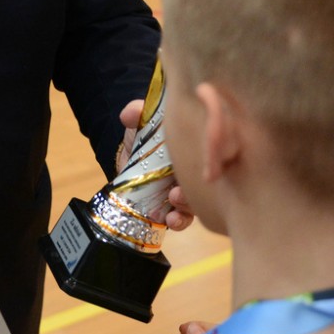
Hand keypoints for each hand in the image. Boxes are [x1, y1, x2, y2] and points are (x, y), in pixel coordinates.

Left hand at [118, 100, 193, 231]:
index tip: (197, 164)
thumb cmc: (143, 136)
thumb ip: (137, 113)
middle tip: (178, 191)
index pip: (206, 153)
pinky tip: (170, 219)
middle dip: (194, 189)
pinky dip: (179, 221)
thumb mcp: (141, 122)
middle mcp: (193, 171)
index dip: (206, 158)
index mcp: (191, 149)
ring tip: (173, 202)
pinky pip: (183, 219)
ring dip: (187, 207)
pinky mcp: (175, 208)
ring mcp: (187, 190)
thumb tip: (131, 114)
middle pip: (204, 183)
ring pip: (196, 203)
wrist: (127, 157)